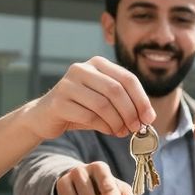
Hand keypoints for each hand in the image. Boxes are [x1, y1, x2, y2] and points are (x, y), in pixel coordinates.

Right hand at [27, 57, 156, 138]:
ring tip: (122, 132)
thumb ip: (124, 104)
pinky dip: (104, 127)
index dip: (141, 99)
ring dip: (117, 122)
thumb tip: (148, 118)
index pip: (127, 78)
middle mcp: (81, 69)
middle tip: (137, 128)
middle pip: (116, 90)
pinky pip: (89, 116)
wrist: (45, 116)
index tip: (149, 118)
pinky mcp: (58, 102)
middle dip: (130, 112)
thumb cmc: (80, 108)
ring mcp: (68, 84)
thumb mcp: (104, 101)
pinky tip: (108, 131)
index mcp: (97, 63)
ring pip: (103, 104)